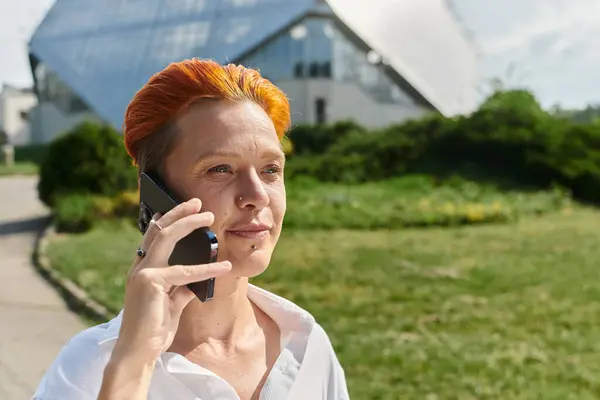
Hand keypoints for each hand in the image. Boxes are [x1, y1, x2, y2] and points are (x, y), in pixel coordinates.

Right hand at [113, 198, 230, 362]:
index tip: (181, 208)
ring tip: (209, 217)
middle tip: (198, 202)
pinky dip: (207, 268)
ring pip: (166, 238)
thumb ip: (182, 287)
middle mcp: (139, 267)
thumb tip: (199, 278)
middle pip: (159, 230)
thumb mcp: (173, 303)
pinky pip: (184, 271)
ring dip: (189, 224)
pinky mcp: (151, 283)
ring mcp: (143, 273)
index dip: (166, 219)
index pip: (153, 237)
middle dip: (179, 213)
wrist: (138, 352)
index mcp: (142, 270)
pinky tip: (224, 266)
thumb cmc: (154, 328)